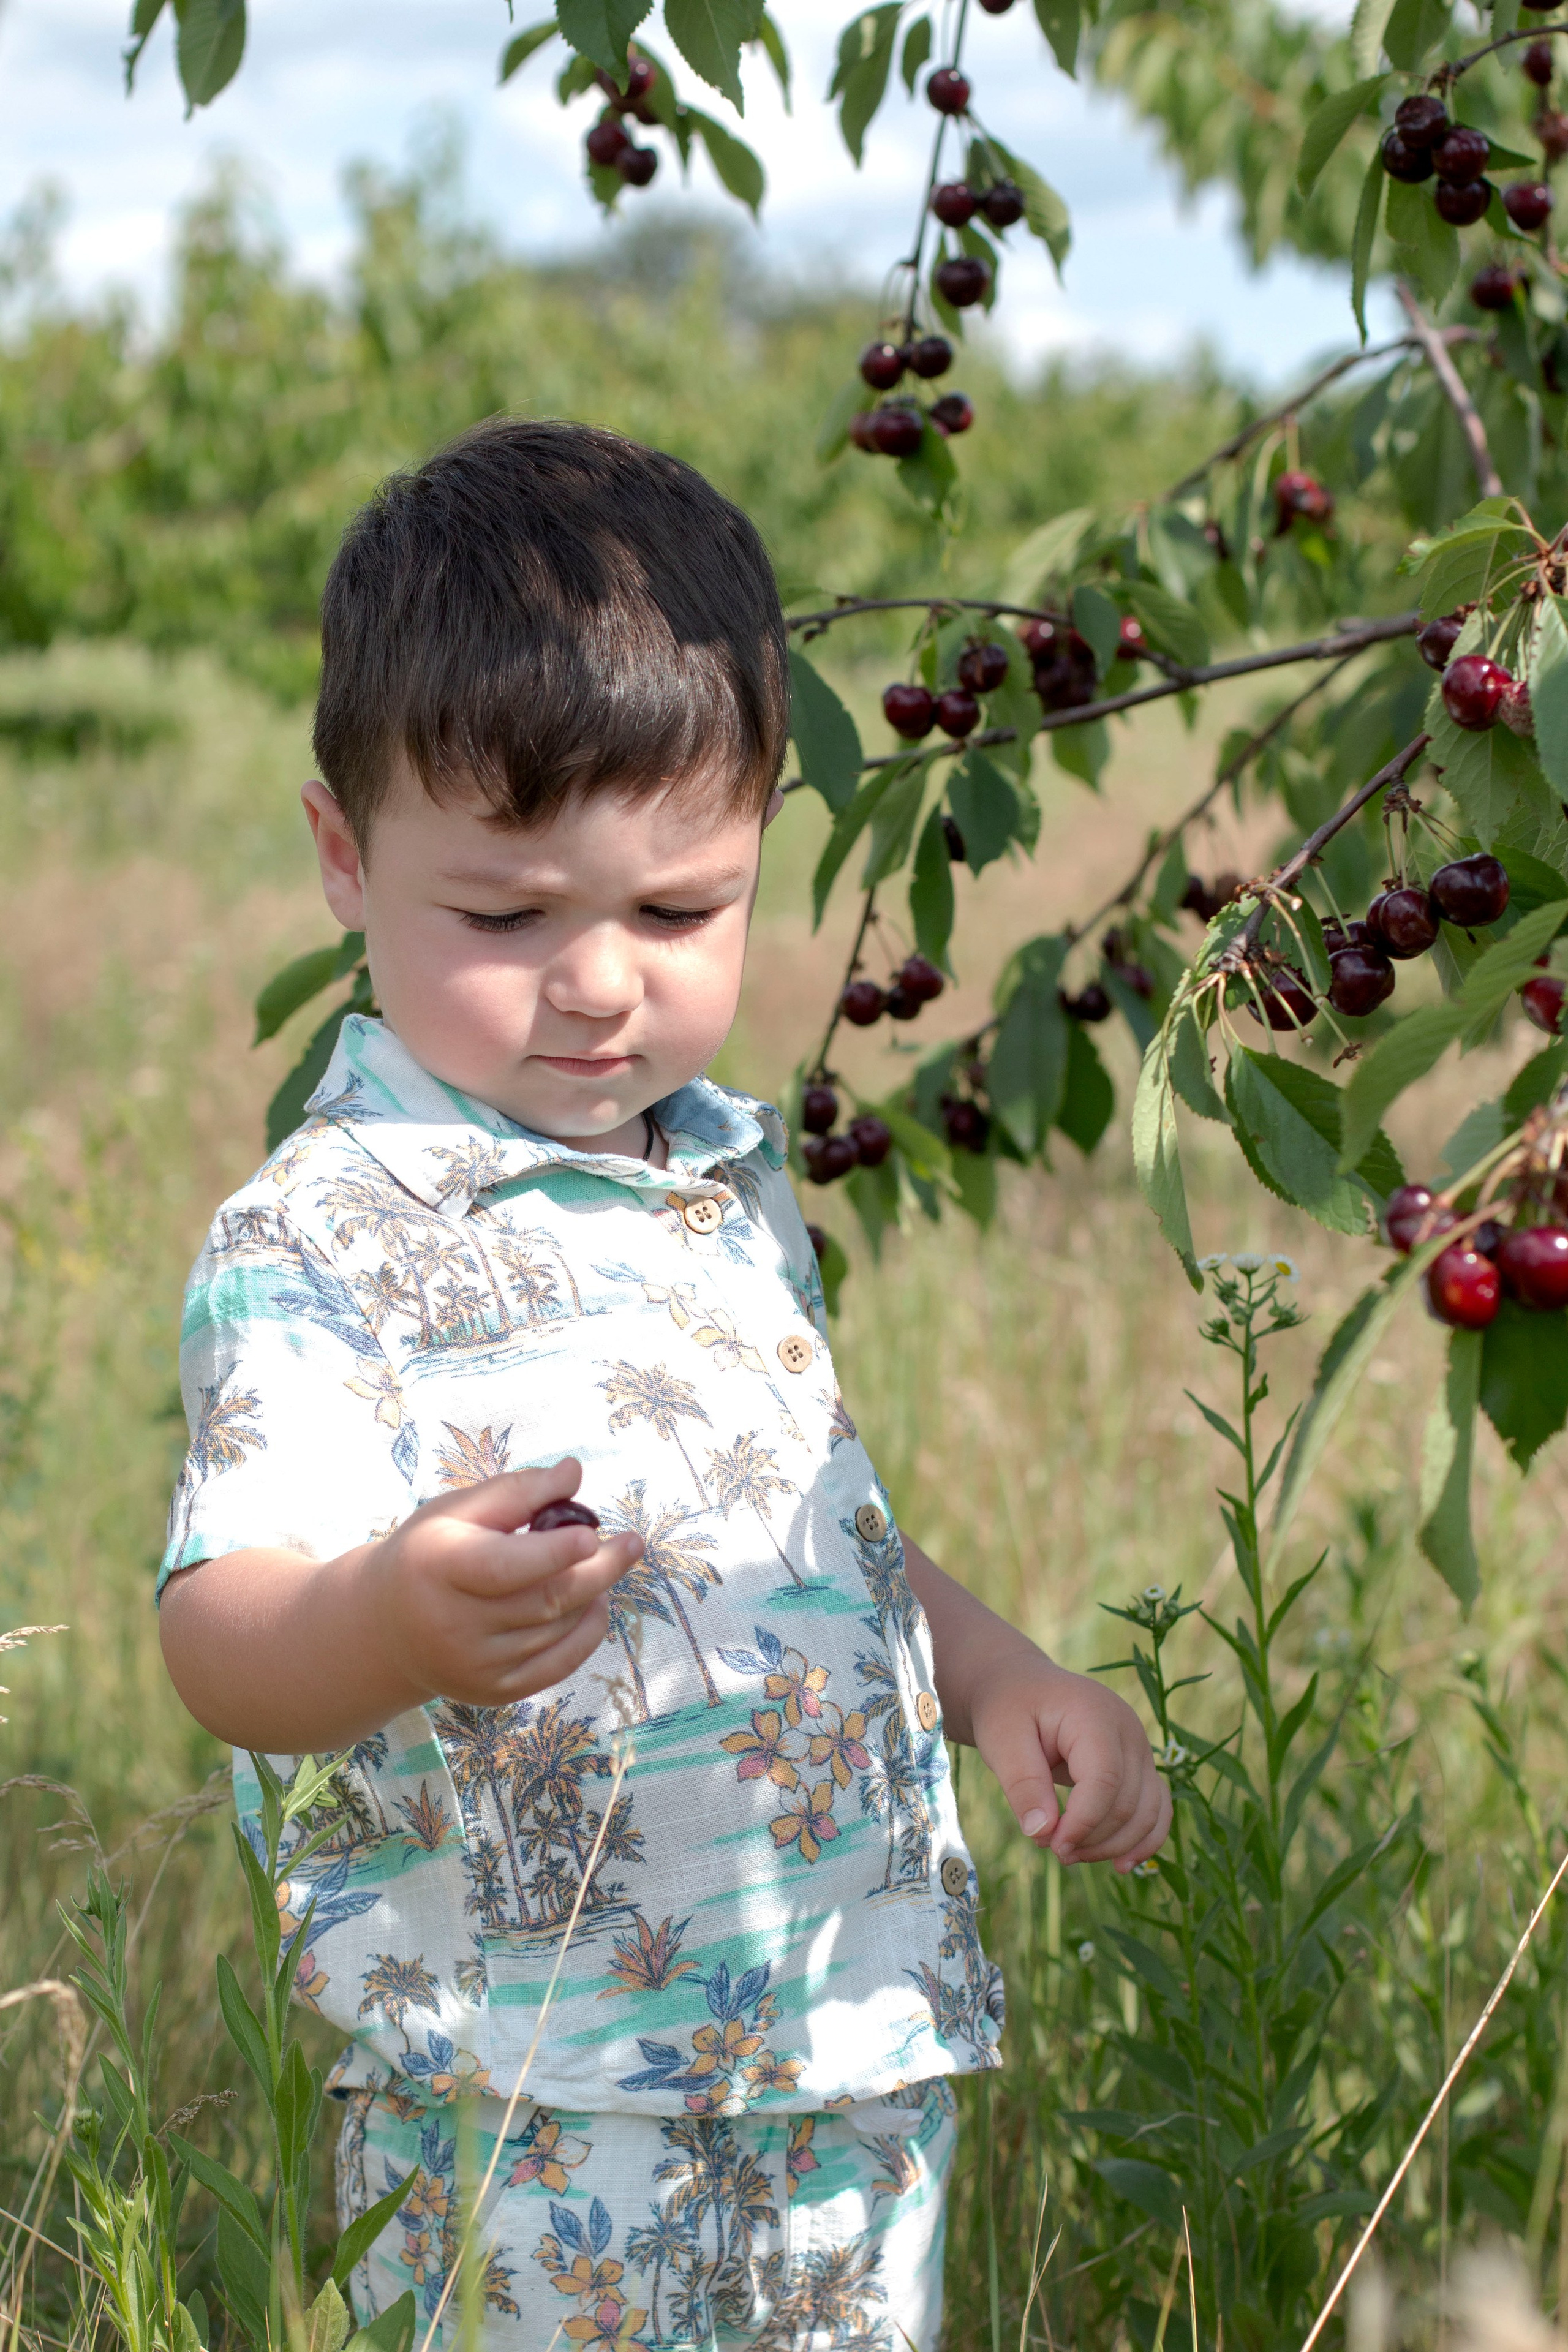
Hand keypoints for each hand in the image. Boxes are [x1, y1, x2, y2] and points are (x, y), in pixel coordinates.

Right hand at [359, 1457, 642, 1710]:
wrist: (387, 1627)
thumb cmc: (431, 1552)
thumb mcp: (459, 1510)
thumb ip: (517, 1491)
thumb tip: (574, 1471)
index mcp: (439, 1569)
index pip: (502, 1567)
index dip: (552, 1553)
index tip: (592, 1533)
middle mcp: (454, 1626)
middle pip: (544, 1600)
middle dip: (598, 1569)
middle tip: (633, 1543)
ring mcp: (475, 1666)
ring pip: (556, 1628)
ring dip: (593, 1594)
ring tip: (604, 1563)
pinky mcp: (493, 1692)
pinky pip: (557, 1665)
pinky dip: (586, 1633)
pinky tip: (594, 1603)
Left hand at [969, 1649, 1170, 1871]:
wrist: (1022, 1688)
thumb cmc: (1008, 1709)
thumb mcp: (1001, 1739)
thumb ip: (1022, 1784)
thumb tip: (1043, 1834)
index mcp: (1094, 1715)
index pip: (1105, 1780)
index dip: (1083, 1823)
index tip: (1052, 1846)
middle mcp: (1128, 1730)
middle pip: (1127, 1803)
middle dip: (1091, 1838)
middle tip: (1050, 1849)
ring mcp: (1139, 1747)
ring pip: (1147, 1812)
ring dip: (1113, 1846)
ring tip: (1071, 1854)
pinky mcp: (1140, 1766)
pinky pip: (1157, 1808)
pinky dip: (1143, 1839)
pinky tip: (1121, 1865)